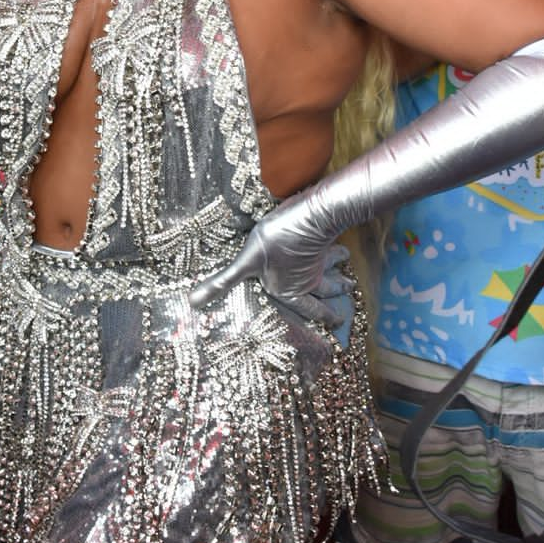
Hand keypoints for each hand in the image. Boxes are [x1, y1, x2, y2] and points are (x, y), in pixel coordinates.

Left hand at [190, 202, 341, 325]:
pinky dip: (339, 255)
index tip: (337, 325)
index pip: (309, 311)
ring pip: (332, 273)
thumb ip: (222, 282)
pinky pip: (333, 253)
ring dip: (339, 278)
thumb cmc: (274, 242)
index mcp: (289, 291)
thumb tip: (193, 304)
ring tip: (350, 280)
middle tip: (344, 307)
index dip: (323, 318)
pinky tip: (342, 251)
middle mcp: (306, 280)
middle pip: (324, 294)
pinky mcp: (322, 243)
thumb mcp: (245, 263)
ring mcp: (318, 261)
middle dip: (334, 299)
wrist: (308, 216)